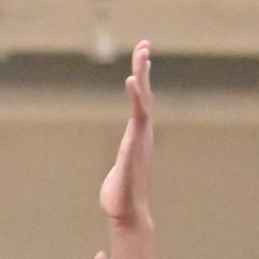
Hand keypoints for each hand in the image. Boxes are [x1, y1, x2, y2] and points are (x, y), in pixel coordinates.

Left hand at [99, 42, 153, 228]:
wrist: (127, 214)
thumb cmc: (120, 200)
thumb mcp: (116, 178)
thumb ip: (117, 173)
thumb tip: (113, 188)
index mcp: (136, 137)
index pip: (140, 104)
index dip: (141, 82)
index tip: (141, 60)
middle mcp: (141, 133)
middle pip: (145, 94)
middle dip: (144, 69)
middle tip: (144, 44)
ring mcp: (140, 137)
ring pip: (144, 99)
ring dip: (142, 74)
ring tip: (142, 51)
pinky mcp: (135, 143)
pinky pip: (138, 115)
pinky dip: (136, 96)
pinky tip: (131, 79)